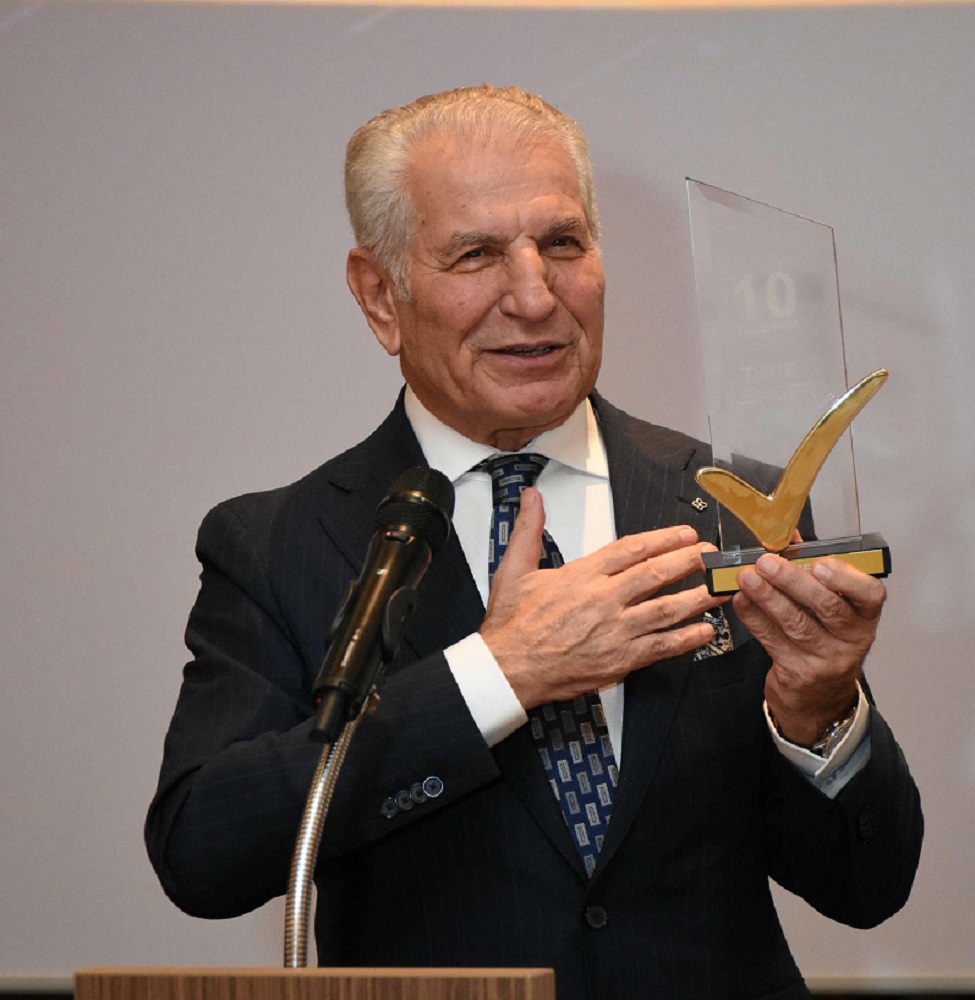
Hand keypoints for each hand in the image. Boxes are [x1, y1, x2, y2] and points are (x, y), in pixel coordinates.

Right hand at [479, 487, 726, 709]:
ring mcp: (614, 631)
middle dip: (690, 562)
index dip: (663, 539)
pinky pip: (660, 647)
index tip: (686, 534)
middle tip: (714, 555)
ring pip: (665, 610)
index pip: (631, 549)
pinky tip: (706, 631)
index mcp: (582, 575)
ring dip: (697, 597)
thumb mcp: (514, 568)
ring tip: (721, 589)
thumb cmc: (513, 624)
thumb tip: (531, 497)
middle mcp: (603, 600)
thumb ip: (529, 529)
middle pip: (655, 575)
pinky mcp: (619, 660)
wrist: (508, 668)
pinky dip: (686, 639)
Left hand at [733, 554, 885, 744]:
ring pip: (796, 623)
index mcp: (864, 616)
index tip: (819, 563)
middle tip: (766, 563)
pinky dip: (753, 617)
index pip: (870, 595)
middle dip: (792, 581)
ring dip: (767, 597)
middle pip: (827, 607)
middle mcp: (851, 638)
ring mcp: (826, 659)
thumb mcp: (829, 608)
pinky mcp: (798, 672)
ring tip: (746, 577)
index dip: (846, 578)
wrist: (819, 696)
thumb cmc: (824, 638)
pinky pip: (772, 639)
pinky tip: (741, 600)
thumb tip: (787, 536)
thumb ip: (810, 570)